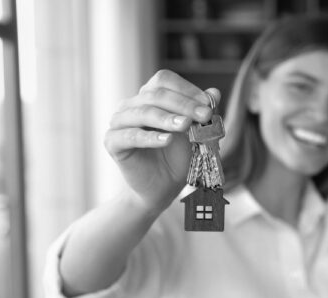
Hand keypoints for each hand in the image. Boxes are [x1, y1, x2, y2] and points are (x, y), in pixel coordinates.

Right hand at [104, 70, 220, 212]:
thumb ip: (202, 113)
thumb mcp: (196, 133)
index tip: (207, 103)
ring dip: (167, 118)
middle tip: (204, 115)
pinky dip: (150, 137)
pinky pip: (130, 136)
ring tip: (186, 125)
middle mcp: (131, 105)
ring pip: (143, 112)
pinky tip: (167, 140)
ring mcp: (119, 122)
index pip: (164, 81)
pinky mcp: (113, 142)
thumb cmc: (178, 157)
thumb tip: (215, 92)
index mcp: (149, 96)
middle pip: (155, 94)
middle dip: (183, 104)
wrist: (163, 187)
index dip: (186, 89)